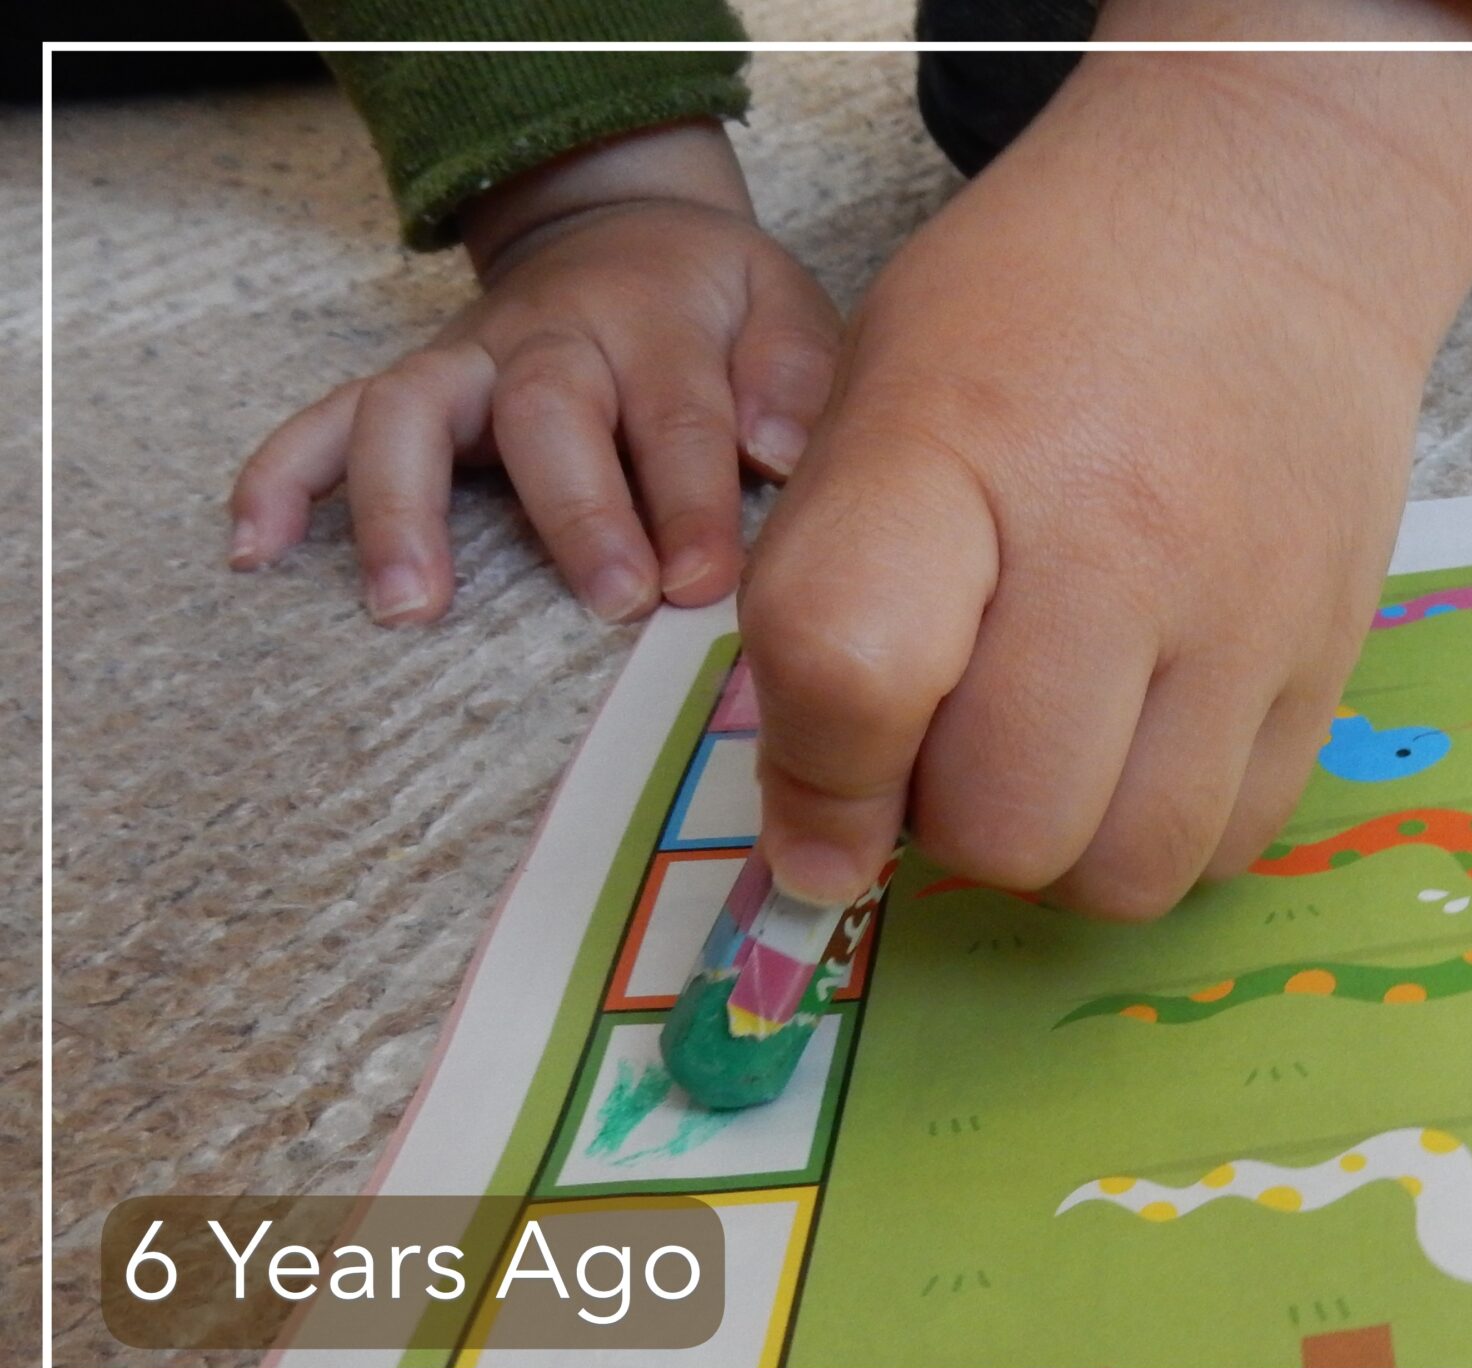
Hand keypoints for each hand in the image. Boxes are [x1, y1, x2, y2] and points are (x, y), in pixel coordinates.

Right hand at [230, 120, 841, 624]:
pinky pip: (324, 418)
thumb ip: (791, 379)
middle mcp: (549, 336)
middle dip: (576, 510)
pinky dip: (279, 477)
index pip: (678, 413)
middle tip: (611, 601)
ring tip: (404, 607)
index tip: (705, 583)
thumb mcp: (781, 309)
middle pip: (548, 410)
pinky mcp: (412, 384)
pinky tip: (252, 552)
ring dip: (399, 507)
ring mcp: (466, 359)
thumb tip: (781, 454)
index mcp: (654, 322)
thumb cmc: (714, 304)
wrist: (624, 230)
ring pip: (411, 410)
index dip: (692, 500)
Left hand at [743, 0, 1471, 917]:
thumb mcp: (881, 395)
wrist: (1270, 222)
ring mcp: (1247, 613)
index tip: (818, 813)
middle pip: (1005, 824)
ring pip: (1126, 870)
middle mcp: (1117, 542)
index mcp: (956, 447)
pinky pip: (1233, 843)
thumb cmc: (1038, 307)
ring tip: (1052, 749)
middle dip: (947, 823)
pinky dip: (1163, 830)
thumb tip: (818, 836)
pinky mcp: (1334, 659)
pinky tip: (1141, 744)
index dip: (818, 780)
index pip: (855, 671)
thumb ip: (823, 598)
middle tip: (949, 740)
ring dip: (1061, 847)